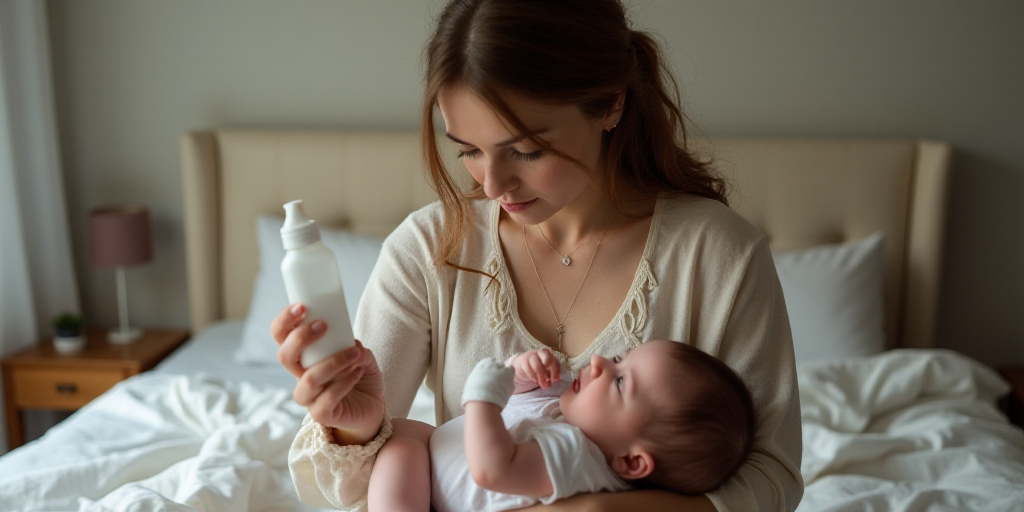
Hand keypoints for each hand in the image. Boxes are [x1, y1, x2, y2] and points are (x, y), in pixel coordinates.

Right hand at [272, 303, 384, 443]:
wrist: (373, 405)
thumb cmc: (360, 374)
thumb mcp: (360, 353)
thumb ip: (353, 345)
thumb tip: (349, 342)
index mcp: (303, 357)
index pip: (281, 336)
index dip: (284, 321)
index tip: (301, 306)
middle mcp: (300, 376)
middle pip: (284, 356)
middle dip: (301, 338)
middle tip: (323, 326)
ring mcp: (309, 397)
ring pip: (308, 380)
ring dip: (332, 363)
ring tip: (355, 353)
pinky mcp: (321, 414)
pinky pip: (327, 399)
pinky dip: (344, 383)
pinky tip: (358, 372)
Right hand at [511, 348, 561, 389]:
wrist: (520, 364)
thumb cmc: (535, 367)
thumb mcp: (545, 370)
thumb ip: (551, 374)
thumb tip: (557, 380)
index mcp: (548, 354)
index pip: (556, 361)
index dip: (557, 371)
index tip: (556, 381)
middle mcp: (540, 352)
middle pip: (548, 358)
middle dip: (551, 371)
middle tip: (550, 381)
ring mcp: (531, 356)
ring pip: (538, 366)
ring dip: (541, 378)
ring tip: (543, 385)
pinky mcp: (523, 361)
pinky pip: (529, 370)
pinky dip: (533, 377)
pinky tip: (535, 380)